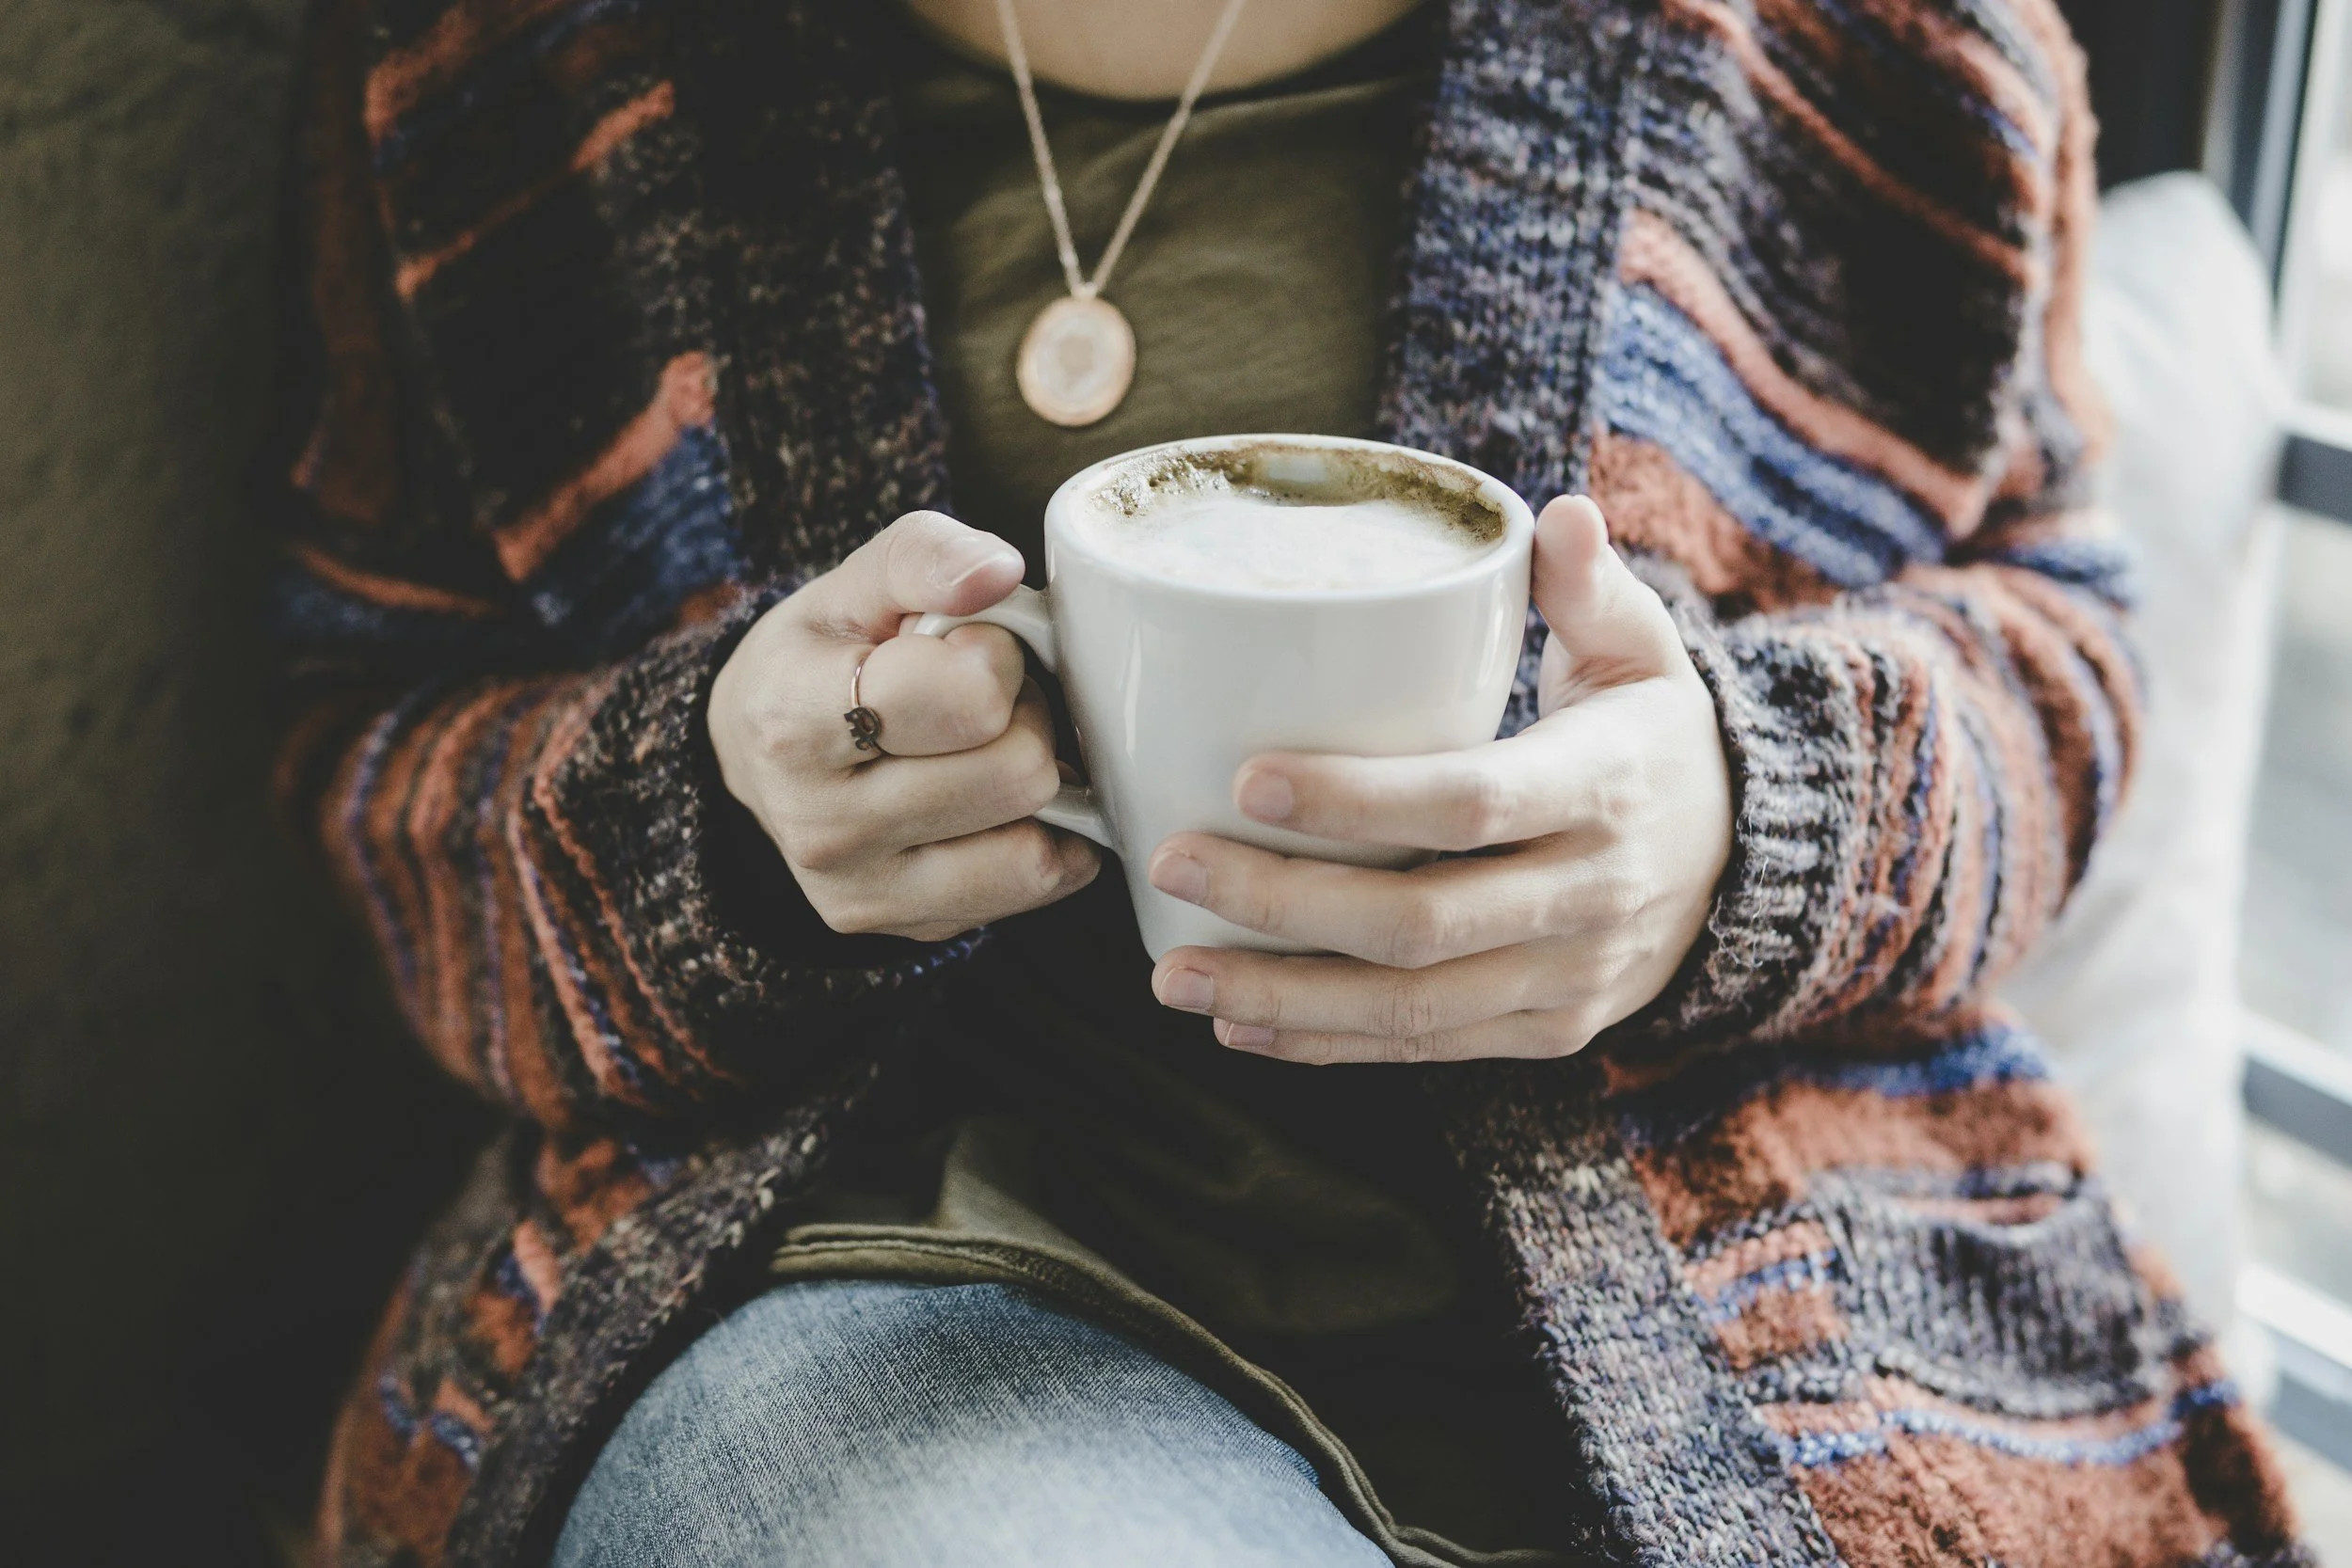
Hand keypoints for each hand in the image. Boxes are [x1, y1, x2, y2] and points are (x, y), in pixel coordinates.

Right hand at [709, 510, 1099, 941]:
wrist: (760, 757)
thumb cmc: (825, 656)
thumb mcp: (858, 583)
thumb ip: (927, 556)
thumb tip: (999, 573)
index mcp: (793, 722)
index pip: (967, 699)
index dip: (995, 658)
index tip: (964, 648)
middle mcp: (820, 826)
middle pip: (1018, 773)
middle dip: (1022, 719)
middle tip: (981, 701)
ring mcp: (864, 891)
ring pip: (1035, 842)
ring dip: (1034, 783)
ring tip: (983, 749)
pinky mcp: (908, 928)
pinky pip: (1038, 885)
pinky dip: (1046, 838)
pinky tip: (999, 803)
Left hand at [1145, 496, 1731, 1063]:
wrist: (1745, 864)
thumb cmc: (1652, 735)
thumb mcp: (1643, 650)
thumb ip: (1589, 585)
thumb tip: (1559, 515)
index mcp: (1603, 788)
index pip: (1471, 802)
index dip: (1358, 802)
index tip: (1247, 780)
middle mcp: (1590, 896)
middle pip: (1420, 922)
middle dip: (1283, 904)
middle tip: (1172, 861)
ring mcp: (1569, 977)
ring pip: (1412, 1008)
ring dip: (1283, 996)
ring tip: (1174, 972)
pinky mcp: (1548, 1030)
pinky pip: (1427, 1049)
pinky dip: (1329, 1044)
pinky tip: (1240, 1025)